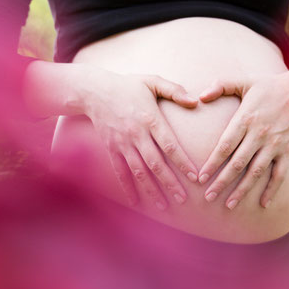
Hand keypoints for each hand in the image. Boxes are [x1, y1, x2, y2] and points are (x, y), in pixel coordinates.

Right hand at [81, 69, 199, 210]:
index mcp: (150, 119)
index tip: (195, 177)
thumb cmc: (128, 85)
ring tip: (165, 206)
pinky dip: (127, 188)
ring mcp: (122, 143)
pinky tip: (136, 202)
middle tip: (184, 199)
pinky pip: (120, 172)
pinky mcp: (111, 149)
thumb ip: (174, 90)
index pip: (169, 145)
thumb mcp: (152, 81)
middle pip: (156, 163)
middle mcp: (136, 134)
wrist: (94, 91)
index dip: (182, 162)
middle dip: (170, 182)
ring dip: (152, 190)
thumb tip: (195, 101)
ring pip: (139, 171)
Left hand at [196, 70, 288, 208]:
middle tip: (208, 197)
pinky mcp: (287, 150)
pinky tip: (263, 204)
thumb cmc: (268, 86)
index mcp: (246, 118)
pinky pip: (279, 174)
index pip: (225, 146)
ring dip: (243, 190)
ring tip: (229, 205)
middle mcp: (260, 134)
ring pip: (256, 172)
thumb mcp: (243, 80)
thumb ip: (220, 85)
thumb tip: (199, 96)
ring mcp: (275, 144)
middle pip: (238, 164)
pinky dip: (272, 190)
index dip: (212, 163)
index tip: (201, 177)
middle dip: (222, 182)